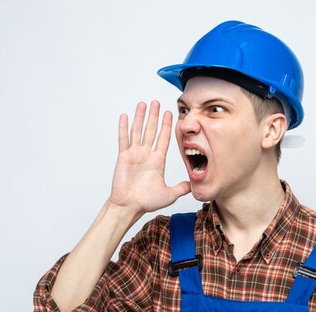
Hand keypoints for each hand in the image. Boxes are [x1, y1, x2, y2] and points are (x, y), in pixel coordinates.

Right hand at [109, 100, 190, 214]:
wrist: (129, 206)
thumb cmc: (146, 201)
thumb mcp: (169, 194)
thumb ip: (180, 188)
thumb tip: (192, 185)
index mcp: (157, 161)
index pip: (163, 139)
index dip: (167, 126)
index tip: (170, 113)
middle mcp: (146, 155)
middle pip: (151, 131)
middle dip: (155, 116)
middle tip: (157, 102)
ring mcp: (134, 154)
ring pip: (138, 131)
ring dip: (140, 117)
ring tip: (143, 104)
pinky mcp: (123, 157)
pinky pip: (123, 139)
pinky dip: (123, 127)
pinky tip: (125, 116)